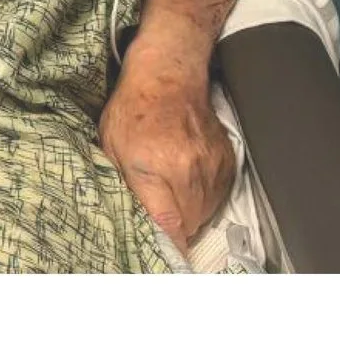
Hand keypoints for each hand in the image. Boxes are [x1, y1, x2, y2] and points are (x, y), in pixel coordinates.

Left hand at [99, 47, 234, 249]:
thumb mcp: (112, 150)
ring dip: (189, 212)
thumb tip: (135, 223)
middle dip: (174, 227)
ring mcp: (211, 165)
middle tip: (159, 212)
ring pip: (204, 212)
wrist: (168, 75)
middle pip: (188, 225)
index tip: (167, 263)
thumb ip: (125, 189)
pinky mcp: (226, 161)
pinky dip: (203, 196)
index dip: (169, 248)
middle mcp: (188, 170)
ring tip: (172, 190)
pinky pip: (217, 196)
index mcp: (156, 168)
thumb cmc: (133, 111)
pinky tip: (187, 179)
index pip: (169, 225)